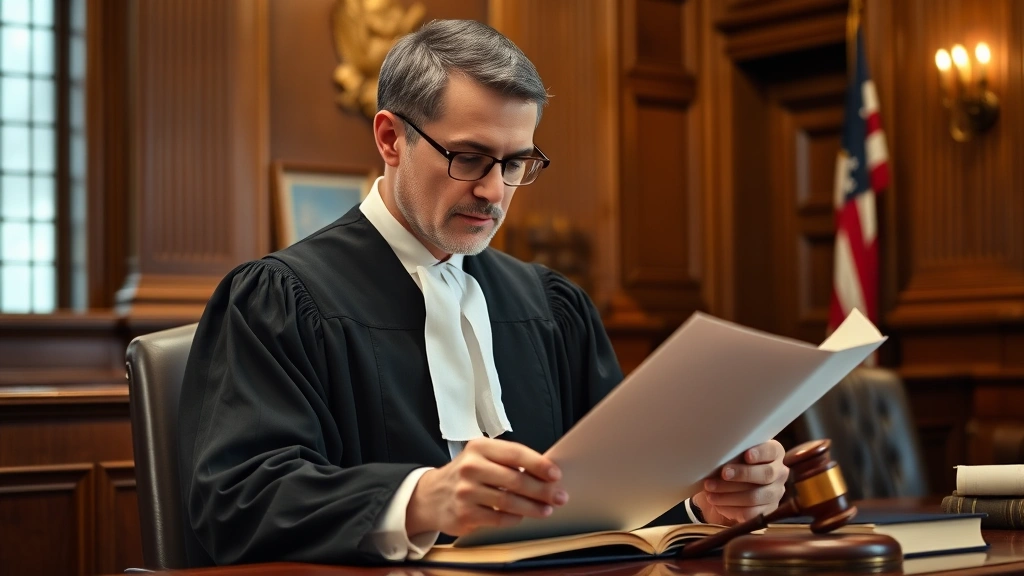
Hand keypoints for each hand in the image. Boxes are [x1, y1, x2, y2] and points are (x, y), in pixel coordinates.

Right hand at [405, 438, 568, 535]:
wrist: (431, 496)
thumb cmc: (467, 474)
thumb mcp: (482, 457)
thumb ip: (508, 461)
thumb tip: (545, 473)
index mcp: (480, 447)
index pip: (516, 453)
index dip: (539, 464)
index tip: (556, 474)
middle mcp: (471, 467)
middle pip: (515, 479)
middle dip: (542, 490)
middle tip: (559, 496)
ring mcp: (465, 491)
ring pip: (509, 502)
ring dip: (532, 508)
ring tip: (546, 510)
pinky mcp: (464, 513)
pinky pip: (498, 519)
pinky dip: (514, 519)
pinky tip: (522, 517)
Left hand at [692, 440, 788, 525]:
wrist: (727, 489)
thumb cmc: (730, 465)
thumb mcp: (732, 456)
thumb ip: (732, 454)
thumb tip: (719, 456)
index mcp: (774, 453)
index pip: (772, 451)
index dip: (760, 453)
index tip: (746, 455)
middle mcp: (779, 473)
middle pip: (766, 474)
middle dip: (742, 474)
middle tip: (723, 473)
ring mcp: (775, 494)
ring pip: (755, 496)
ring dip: (729, 494)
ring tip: (710, 491)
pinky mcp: (766, 511)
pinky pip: (749, 513)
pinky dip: (730, 508)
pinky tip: (716, 504)